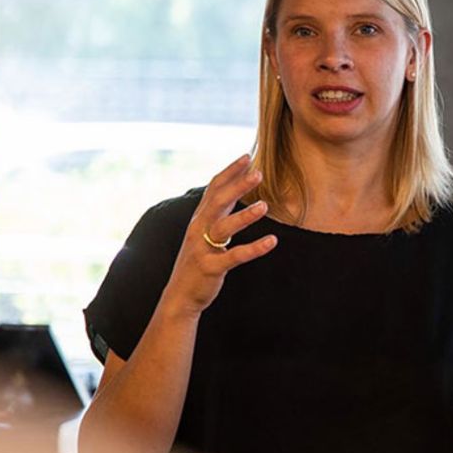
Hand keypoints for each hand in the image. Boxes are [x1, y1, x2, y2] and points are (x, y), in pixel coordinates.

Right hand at [163, 154, 276, 318]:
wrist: (180, 295)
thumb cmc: (197, 261)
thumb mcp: (202, 234)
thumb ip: (215, 214)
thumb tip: (231, 192)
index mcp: (199, 219)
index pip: (214, 188)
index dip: (230, 172)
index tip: (247, 156)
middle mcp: (198, 229)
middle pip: (218, 202)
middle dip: (238, 186)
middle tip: (259, 172)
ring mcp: (203, 249)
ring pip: (224, 227)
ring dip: (245, 216)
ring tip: (265, 205)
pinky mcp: (211, 268)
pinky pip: (234, 256)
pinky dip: (254, 248)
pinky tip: (272, 241)